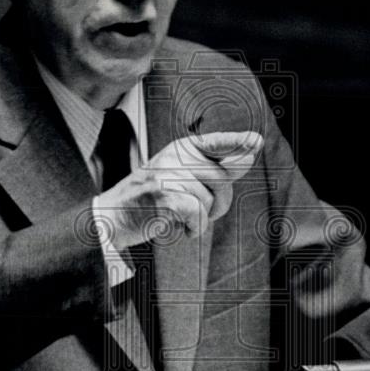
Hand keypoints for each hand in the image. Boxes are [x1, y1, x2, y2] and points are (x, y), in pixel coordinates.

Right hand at [95, 130, 262, 249]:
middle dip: (219, 202)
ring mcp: (168, 175)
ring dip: (202, 218)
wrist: (113, 216)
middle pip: (221, 180)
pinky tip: (177, 227)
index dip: (236, 143)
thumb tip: (249, 155)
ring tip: (178, 217)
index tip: (256, 141)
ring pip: (210, 201)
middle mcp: (174, 157)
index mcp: (180, 148)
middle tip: (199, 212)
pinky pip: (199, 216)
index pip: (214, 142)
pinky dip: (193, 228)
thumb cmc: (151, 199)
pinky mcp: (165, 197)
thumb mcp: (181, 177)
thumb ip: (214, 169)